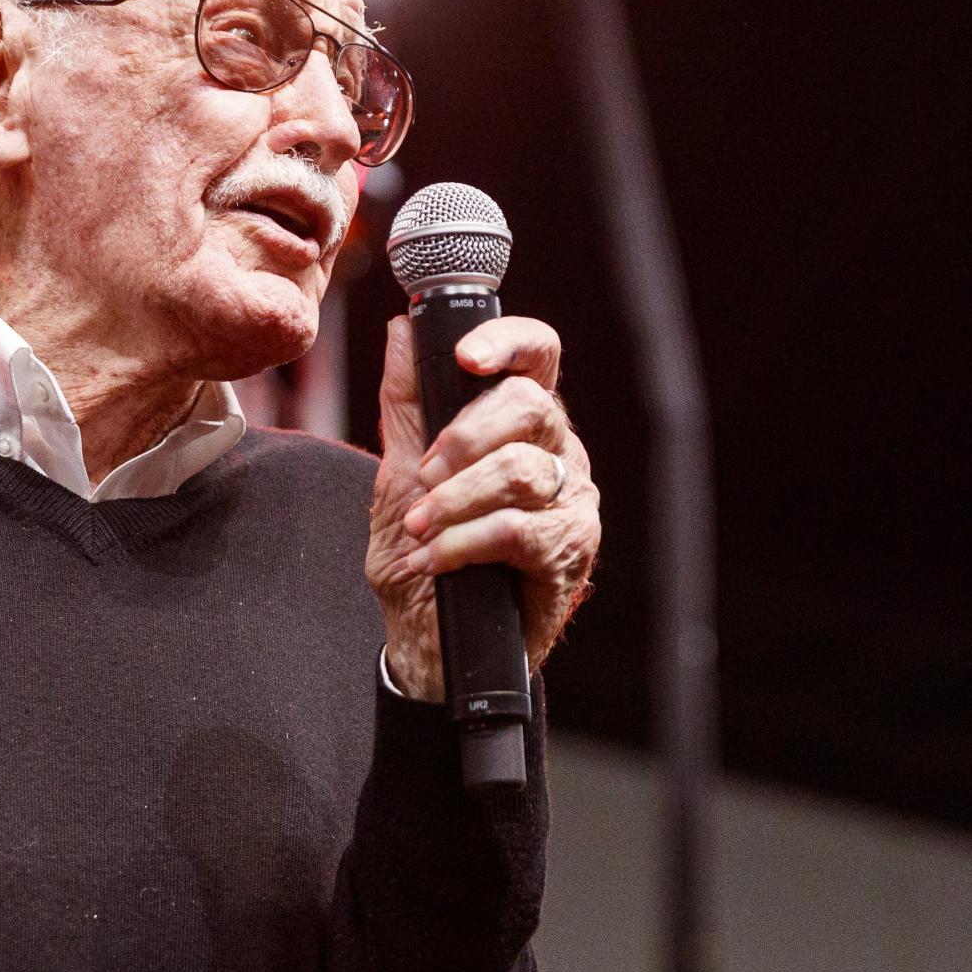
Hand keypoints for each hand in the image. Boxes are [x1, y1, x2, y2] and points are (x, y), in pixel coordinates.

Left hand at [367, 313, 600, 702]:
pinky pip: (519, 530)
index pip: (537, 357)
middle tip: (423, 474)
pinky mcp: (570, 552)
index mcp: (523, 423)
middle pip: (530, 406)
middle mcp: (559, 453)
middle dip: (464, 436)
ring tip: (418, 527)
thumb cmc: (421, 553)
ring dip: (455, 499)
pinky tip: (434, 560)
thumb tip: (401, 331)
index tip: (464, 355)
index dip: (508, 342)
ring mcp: (571, 502)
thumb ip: (406, 403)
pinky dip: (464, 543)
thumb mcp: (400, 472)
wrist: (428, 640)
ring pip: (522, 470)